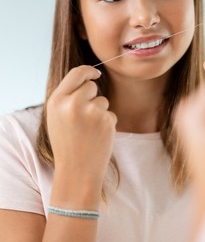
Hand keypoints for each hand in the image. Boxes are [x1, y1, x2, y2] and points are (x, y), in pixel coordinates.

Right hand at [46, 66, 116, 208]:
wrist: (77, 170)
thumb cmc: (67, 144)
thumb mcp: (57, 118)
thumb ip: (67, 98)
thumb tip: (87, 79)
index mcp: (57, 100)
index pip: (76, 73)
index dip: (88, 71)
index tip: (96, 73)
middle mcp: (73, 103)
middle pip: (91, 86)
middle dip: (92, 97)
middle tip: (85, 118)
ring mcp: (91, 112)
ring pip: (103, 101)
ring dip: (100, 113)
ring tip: (89, 131)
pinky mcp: (106, 121)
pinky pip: (111, 115)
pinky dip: (107, 124)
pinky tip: (98, 137)